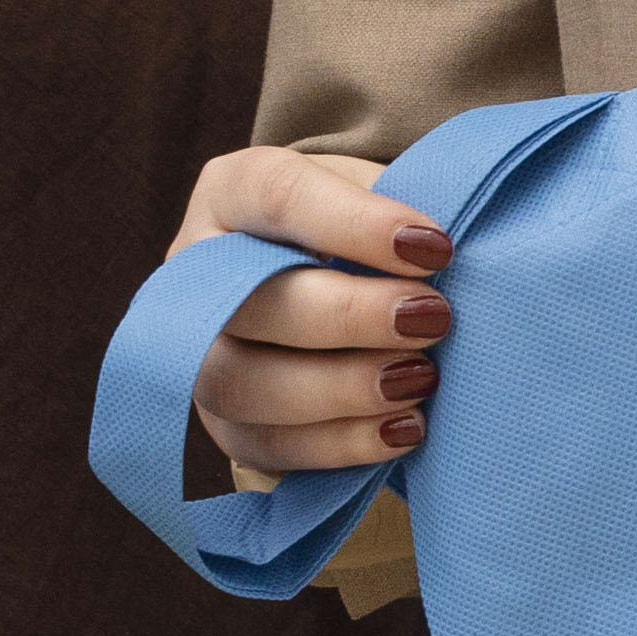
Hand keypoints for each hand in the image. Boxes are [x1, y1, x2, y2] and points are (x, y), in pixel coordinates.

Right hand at [171, 143, 458, 482]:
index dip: (355, 223)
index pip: (275, 196)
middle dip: (350, 315)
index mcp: (231, 192)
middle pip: (250, 299)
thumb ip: (400, 202)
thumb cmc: (361, 228)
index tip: (437, 248)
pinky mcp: (223, 425)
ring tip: (421, 379)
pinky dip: (340, 443)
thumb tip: (442, 250)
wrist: (331, 283)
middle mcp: (194, 272)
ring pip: (245, 384)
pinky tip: (404, 429)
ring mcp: (196, 355)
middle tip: (434, 318)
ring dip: (341, 388)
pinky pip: (266, 445)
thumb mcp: (374, 190)